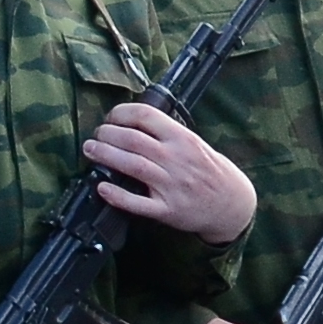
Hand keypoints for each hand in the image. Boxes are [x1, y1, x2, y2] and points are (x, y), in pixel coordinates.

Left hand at [80, 101, 256, 239]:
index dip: (120, 113)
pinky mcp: (167, 210)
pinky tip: (102, 188)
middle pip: (133, 139)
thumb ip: (166, 133)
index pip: (145, 115)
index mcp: (182, 138)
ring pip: (132, 165)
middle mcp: (176, 159)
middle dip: (106, 134)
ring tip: (90, 150)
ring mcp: (171, 185)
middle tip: (95, 136)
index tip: (110, 118)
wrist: (231, 203)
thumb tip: (130, 122)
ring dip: (105, 156)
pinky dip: (117, 195)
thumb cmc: (209, 170)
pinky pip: (138, 203)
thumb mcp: (194, 143)